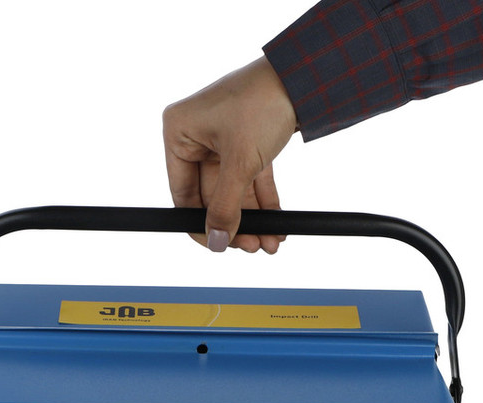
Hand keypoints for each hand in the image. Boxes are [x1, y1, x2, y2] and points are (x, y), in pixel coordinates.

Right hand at [163, 56, 296, 253]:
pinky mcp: (246, 142)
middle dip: (234, 224)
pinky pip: (249, 180)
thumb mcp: (240, 162)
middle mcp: (196, 137)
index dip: (200, 225)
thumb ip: (226, 207)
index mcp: (178, 133)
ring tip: (269, 241)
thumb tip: (217, 242)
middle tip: (251, 246)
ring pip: (232, 192)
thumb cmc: (262, 102)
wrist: (304, 75)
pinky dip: (263, 202)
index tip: (218, 246)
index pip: (182, 194)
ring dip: (252, 219)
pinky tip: (275, 224)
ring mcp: (221, 140)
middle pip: (210, 197)